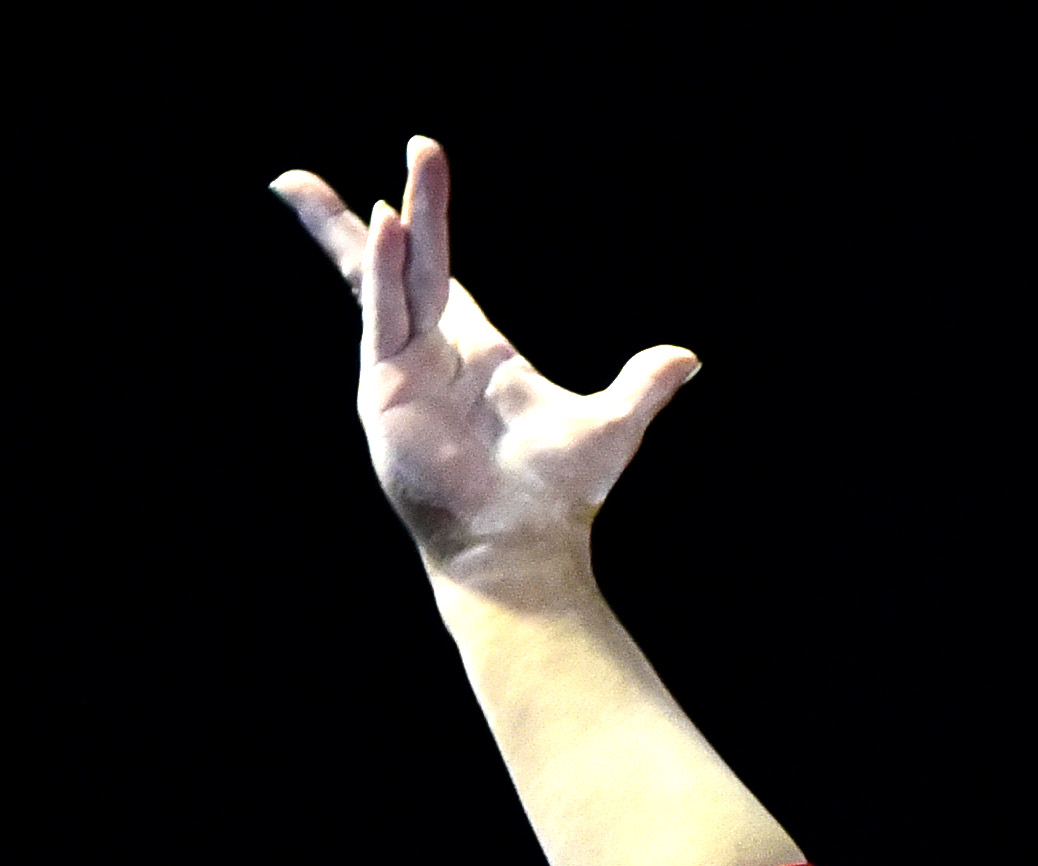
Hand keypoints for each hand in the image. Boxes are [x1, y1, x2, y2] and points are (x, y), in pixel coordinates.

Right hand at [268, 138, 697, 579]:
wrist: (523, 545)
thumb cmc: (558, 495)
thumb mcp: (612, 424)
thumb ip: (644, 385)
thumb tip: (688, 357)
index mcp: (476, 351)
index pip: (442, 271)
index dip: (429, 221)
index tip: (416, 168)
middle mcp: (432, 353)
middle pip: (405, 262)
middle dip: (399, 207)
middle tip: (391, 149)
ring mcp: (403, 371)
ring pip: (384, 280)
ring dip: (374, 229)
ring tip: (348, 179)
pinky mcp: (386, 392)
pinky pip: (384, 317)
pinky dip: (384, 272)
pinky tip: (385, 226)